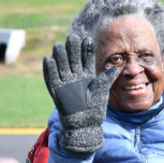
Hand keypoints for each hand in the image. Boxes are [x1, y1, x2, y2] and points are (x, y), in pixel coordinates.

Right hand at [43, 33, 119, 153]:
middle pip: (73, 59)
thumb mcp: (102, 93)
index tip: (87, 39)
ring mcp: (65, 83)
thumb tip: (115, 69)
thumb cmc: (95, 109)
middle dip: (73, 48)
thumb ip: (105, 80)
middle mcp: (75, 77)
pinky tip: (48, 58)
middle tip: (72, 37)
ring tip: (59, 45)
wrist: (85, 125)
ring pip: (61, 66)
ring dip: (60, 56)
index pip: (86, 59)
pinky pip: (51, 78)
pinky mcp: (56, 91)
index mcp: (87, 75)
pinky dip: (49, 69)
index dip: (86, 49)